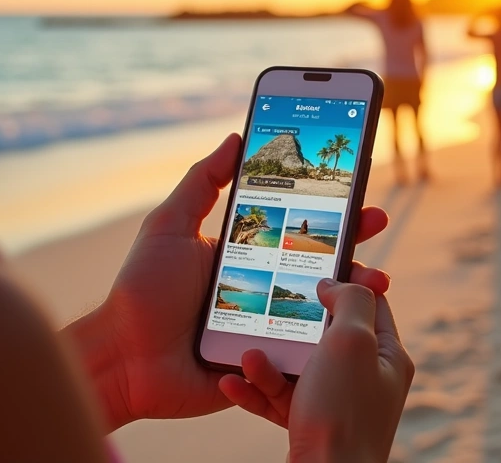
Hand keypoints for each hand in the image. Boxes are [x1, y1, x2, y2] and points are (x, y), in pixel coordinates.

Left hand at [66, 134, 392, 429]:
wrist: (123, 361)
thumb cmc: (142, 291)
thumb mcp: (170, 226)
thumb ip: (202, 182)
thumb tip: (236, 137)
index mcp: (246, 253)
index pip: (297, 226)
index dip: (330, 210)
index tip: (358, 190)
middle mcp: (264, 287)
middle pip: (320, 265)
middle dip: (355, 244)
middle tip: (376, 223)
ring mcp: (270, 327)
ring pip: (323, 311)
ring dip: (355, 295)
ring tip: (374, 281)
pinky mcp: (269, 365)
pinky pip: (307, 355)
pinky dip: (332, 344)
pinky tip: (351, 328)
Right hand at [218, 281, 413, 461]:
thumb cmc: (343, 414)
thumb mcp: (352, 341)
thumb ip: (349, 301)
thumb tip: (335, 283)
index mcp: (386, 356)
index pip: (370, 303)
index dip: (343, 281)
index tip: (311, 267)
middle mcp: (367, 380)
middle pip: (325, 335)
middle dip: (290, 326)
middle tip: (265, 312)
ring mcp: (339, 405)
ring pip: (298, 369)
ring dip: (267, 361)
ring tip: (243, 357)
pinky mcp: (312, 427)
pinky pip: (280, 400)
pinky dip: (257, 391)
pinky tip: (230, 384)